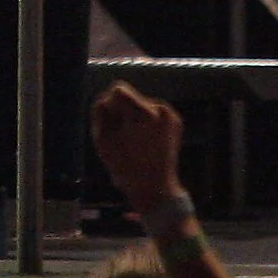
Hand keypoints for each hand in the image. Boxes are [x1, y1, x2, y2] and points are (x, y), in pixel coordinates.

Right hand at [89, 82, 186, 217]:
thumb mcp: (101, 137)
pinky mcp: (176, 121)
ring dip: (133, 117)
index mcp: (144, 114)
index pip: (119, 90)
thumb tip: (110, 96)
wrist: (155, 188)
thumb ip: (101, 109)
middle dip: (122, 112)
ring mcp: (171, 115)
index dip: (111, 106)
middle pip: (130, 97)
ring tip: (135, 141)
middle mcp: (161, 110)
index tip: (114, 126)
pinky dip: (145, 122)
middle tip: (123, 136)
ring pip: (140, 104)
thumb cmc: (124, 165)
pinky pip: (152, 111)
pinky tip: (145, 140)